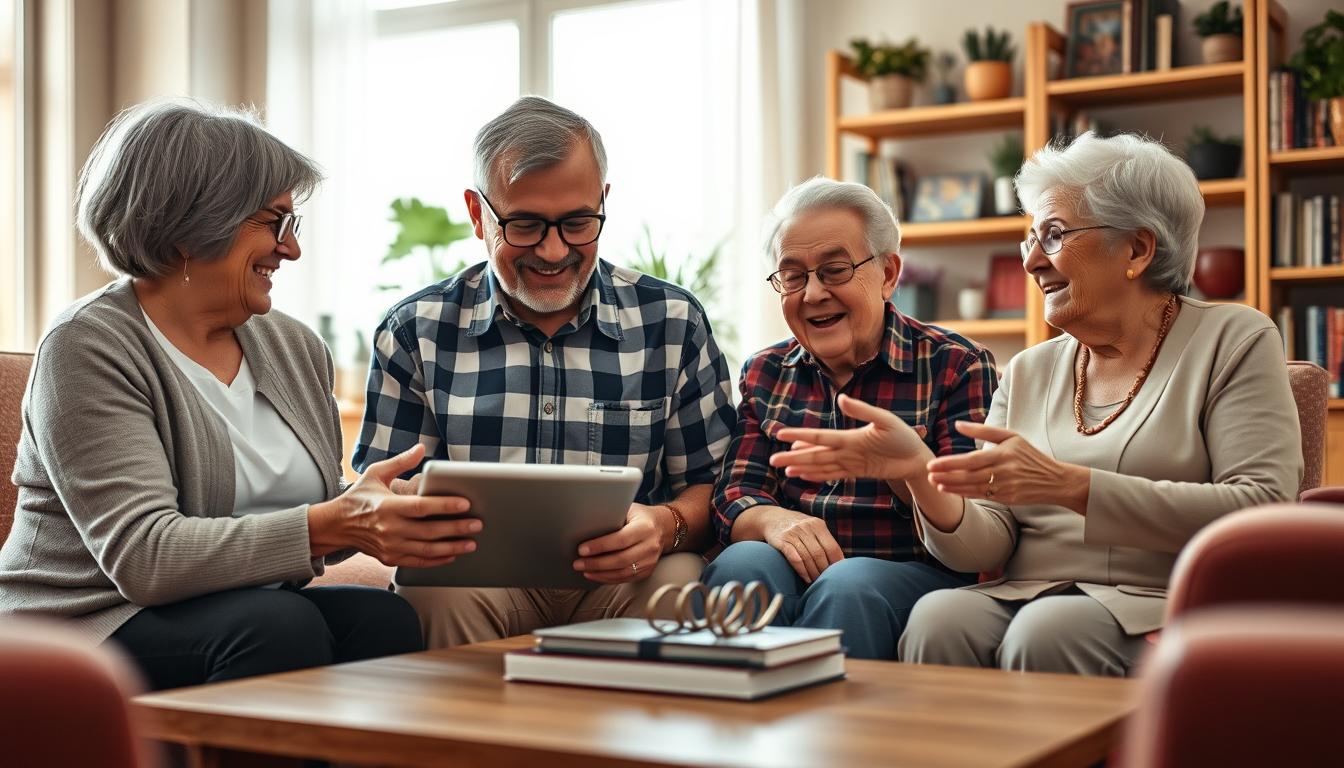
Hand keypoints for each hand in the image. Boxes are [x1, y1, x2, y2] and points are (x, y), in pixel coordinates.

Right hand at [320, 445, 481, 567]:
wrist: (336, 525)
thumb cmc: (359, 497)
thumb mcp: (376, 473)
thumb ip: (401, 462)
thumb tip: (421, 447)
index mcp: (387, 506)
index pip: (421, 507)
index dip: (445, 506)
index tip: (466, 503)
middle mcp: (389, 529)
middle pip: (429, 531)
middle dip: (457, 528)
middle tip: (478, 524)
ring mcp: (390, 546)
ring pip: (427, 550)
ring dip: (452, 547)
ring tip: (472, 542)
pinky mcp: (390, 558)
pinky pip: (419, 562)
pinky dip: (437, 560)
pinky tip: (453, 554)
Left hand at [573, 502, 666, 583]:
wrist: (664, 527)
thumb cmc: (641, 517)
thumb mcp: (629, 509)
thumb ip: (612, 516)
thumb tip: (586, 524)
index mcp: (645, 527)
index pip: (620, 539)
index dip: (600, 546)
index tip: (582, 549)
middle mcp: (650, 546)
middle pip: (621, 560)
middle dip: (596, 563)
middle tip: (578, 563)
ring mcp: (650, 561)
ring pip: (623, 573)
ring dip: (600, 574)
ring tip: (584, 570)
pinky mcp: (647, 571)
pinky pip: (626, 578)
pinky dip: (609, 579)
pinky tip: (596, 575)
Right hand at [759, 507, 843, 583]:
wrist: (772, 518)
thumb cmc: (798, 527)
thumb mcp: (812, 527)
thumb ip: (824, 540)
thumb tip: (841, 562)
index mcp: (818, 525)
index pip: (832, 547)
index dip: (837, 563)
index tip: (838, 574)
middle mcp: (806, 527)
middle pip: (820, 554)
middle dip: (824, 570)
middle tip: (825, 580)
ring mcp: (793, 533)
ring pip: (808, 558)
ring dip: (814, 573)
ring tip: (816, 581)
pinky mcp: (782, 541)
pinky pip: (795, 559)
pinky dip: (802, 571)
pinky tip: (806, 578)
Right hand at [770, 394, 930, 483]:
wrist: (917, 457)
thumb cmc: (903, 436)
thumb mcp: (885, 421)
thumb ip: (863, 410)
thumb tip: (841, 398)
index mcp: (850, 436)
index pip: (820, 437)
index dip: (800, 436)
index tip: (781, 434)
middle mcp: (846, 449)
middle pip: (815, 453)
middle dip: (794, 456)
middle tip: (773, 458)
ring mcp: (850, 461)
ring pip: (821, 465)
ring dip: (802, 467)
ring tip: (784, 469)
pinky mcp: (858, 472)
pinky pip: (834, 475)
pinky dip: (819, 476)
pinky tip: (805, 476)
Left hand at [925, 422, 1089, 512]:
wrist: (1054, 480)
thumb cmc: (1030, 455)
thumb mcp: (1010, 437)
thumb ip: (983, 431)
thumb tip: (957, 424)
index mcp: (1003, 455)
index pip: (971, 460)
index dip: (950, 463)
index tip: (932, 463)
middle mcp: (1003, 472)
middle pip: (968, 475)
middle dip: (946, 475)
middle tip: (928, 474)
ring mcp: (1004, 487)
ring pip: (972, 488)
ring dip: (951, 486)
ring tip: (935, 483)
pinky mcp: (1006, 499)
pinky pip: (980, 496)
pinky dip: (964, 493)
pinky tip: (950, 490)